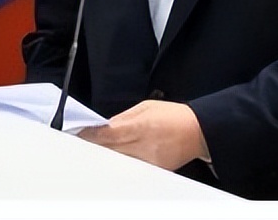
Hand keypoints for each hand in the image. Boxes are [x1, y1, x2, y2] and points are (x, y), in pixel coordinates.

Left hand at [78, 100, 209, 170]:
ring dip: (106, 156)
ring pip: (118, 161)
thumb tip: (105, 125)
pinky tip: (115, 159)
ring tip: (95, 151)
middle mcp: (143, 145)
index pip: (108, 134)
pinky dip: (122, 163)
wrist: (197, 131)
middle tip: (81, 143)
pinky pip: (132, 168)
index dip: (90, 135)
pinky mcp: (155, 170)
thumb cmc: (173, 115)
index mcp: (140, 126)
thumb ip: (123, 117)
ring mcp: (149, 160)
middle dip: (94, 146)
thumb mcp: (146, 107)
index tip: (79, 134)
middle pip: (110, 150)